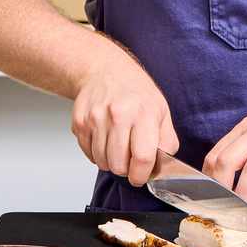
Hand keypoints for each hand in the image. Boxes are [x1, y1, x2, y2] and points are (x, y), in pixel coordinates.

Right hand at [70, 43, 178, 187]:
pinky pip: (88, 154)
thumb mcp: (161, 111)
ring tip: (117, 146)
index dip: (141, 175)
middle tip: (129, 159)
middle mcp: (118, 115)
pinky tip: (104, 139)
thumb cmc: (135, 91)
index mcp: (144, 113)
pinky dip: (97, 153)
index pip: (142, 157)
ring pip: (102, 162)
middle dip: (125, 169)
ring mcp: (96, 118)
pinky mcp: (80, 122)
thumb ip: (166, 141)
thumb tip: (162, 167)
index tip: (140, 176)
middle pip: (119, 165)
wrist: (105, 70)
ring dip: (110, 161)